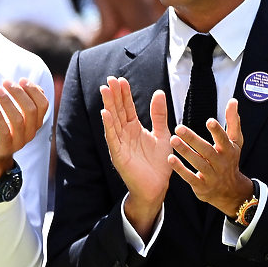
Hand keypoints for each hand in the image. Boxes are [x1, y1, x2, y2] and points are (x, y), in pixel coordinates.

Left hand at [0, 79, 48, 184]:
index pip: (43, 104)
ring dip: (7, 101)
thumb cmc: (5, 130)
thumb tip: (32, 85)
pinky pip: (4, 131)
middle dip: (19, 93)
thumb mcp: (17, 114)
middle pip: (31, 109)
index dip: (34, 90)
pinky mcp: (5, 147)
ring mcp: (19, 141)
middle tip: (6, 82)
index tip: (21, 80)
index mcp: (36, 123)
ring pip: (18, 119)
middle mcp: (31, 132)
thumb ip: (26, 102)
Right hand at [100, 77, 172, 238]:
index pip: (127, 107)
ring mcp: (120, 144)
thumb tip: (158, 92)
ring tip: (105, 90)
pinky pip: (112, 138)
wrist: (157, 187)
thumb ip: (159, 114)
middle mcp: (124, 134)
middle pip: (118, 110)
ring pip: (112, 121)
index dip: (124, 94)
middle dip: (114, 95)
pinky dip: (108, 126)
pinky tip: (105, 114)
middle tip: (110, 79)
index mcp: (134, 128)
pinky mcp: (118, 155)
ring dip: (108, 105)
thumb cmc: (159, 163)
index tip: (121, 80)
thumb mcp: (162, 134)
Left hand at [169, 99, 252, 216]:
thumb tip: (233, 100)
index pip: (223, 140)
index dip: (217, 131)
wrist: (230, 192)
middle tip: (179, 128)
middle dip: (193, 139)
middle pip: (207, 150)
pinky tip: (170, 159)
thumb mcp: (235, 142)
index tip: (209, 121)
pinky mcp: (202, 186)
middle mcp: (221, 163)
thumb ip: (233, 121)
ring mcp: (211, 175)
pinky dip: (180, 169)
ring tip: (173, 140)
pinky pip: (190, 177)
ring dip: (185, 152)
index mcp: (228, 150)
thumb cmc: (230, 160)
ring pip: (198, 163)